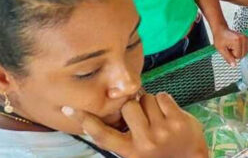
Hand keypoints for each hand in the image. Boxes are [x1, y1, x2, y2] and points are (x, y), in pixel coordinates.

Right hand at [62, 93, 207, 157]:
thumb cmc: (160, 152)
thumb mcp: (136, 151)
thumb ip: (124, 134)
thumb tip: (112, 107)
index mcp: (129, 152)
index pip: (102, 135)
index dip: (85, 121)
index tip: (69, 108)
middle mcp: (144, 142)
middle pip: (128, 106)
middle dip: (134, 105)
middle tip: (143, 117)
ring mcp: (162, 131)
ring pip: (146, 99)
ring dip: (151, 104)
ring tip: (158, 119)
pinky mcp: (178, 121)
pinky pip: (163, 96)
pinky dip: (165, 101)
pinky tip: (169, 114)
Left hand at [211, 27, 247, 66]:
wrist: (221, 30)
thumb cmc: (220, 38)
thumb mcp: (221, 49)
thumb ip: (228, 58)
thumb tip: (234, 65)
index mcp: (237, 41)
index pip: (238, 56)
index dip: (232, 55)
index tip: (227, 49)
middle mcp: (243, 39)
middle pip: (243, 54)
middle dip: (236, 54)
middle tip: (230, 48)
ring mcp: (246, 38)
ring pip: (246, 52)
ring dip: (239, 52)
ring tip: (232, 46)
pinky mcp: (246, 38)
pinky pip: (246, 49)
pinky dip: (242, 49)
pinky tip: (236, 46)